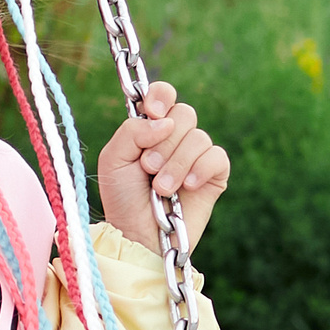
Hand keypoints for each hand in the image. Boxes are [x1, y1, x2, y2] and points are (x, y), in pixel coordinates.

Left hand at [96, 81, 230, 256]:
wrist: (137, 234)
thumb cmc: (122, 199)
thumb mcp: (113, 160)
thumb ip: (132, 131)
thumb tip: (165, 121)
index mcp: (151, 128)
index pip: (164, 94)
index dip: (162, 96)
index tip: (153, 112)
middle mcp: (175, 138)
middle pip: (185, 113)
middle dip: (165, 142)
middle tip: (148, 168)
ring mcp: (196, 156)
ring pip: (199, 137)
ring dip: (177, 164)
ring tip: (161, 189)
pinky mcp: (214, 176)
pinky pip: (217, 157)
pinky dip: (201, 169)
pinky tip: (188, 187)